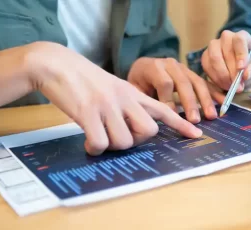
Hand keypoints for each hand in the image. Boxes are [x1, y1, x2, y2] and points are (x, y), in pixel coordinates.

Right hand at [26, 42, 202, 155]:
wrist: (56, 64)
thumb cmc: (83, 78)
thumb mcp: (112, 86)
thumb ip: (126, 104)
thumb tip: (132, 131)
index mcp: (131, 92)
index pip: (162, 108)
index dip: (179, 123)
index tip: (195, 135)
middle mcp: (124, 98)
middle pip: (148, 131)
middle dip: (135, 140)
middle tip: (118, 135)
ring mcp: (107, 105)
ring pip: (124, 142)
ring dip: (111, 145)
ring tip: (98, 135)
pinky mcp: (88, 113)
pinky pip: (101, 143)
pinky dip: (95, 148)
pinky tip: (88, 141)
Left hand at [127, 57, 224, 123]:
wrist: (142, 68)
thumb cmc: (137, 84)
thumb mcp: (134, 90)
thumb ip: (143, 100)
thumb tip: (152, 118)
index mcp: (152, 67)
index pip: (165, 82)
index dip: (169, 100)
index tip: (172, 117)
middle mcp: (169, 64)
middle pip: (183, 82)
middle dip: (190, 103)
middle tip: (194, 120)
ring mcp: (182, 68)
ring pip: (197, 82)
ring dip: (205, 100)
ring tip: (210, 116)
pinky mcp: (191, 74)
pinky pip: (205, 83)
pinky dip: (215, 93)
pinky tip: (224, 102)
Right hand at [201, 30, 250, 91]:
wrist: (238, 75)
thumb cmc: (248, 69)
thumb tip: (245, 75)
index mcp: (242, 36)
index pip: (240, 40)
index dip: (240, 54)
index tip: (241, 68)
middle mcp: (227, 37)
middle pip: (226, 50)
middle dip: (231, 71)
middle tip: (237, 86)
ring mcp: (213, 45)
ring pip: (214, 58)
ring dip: (222, 75)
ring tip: (230, 86)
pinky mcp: (205, 56)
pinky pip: (207, 66)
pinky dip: (215, 78)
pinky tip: (222, 85)